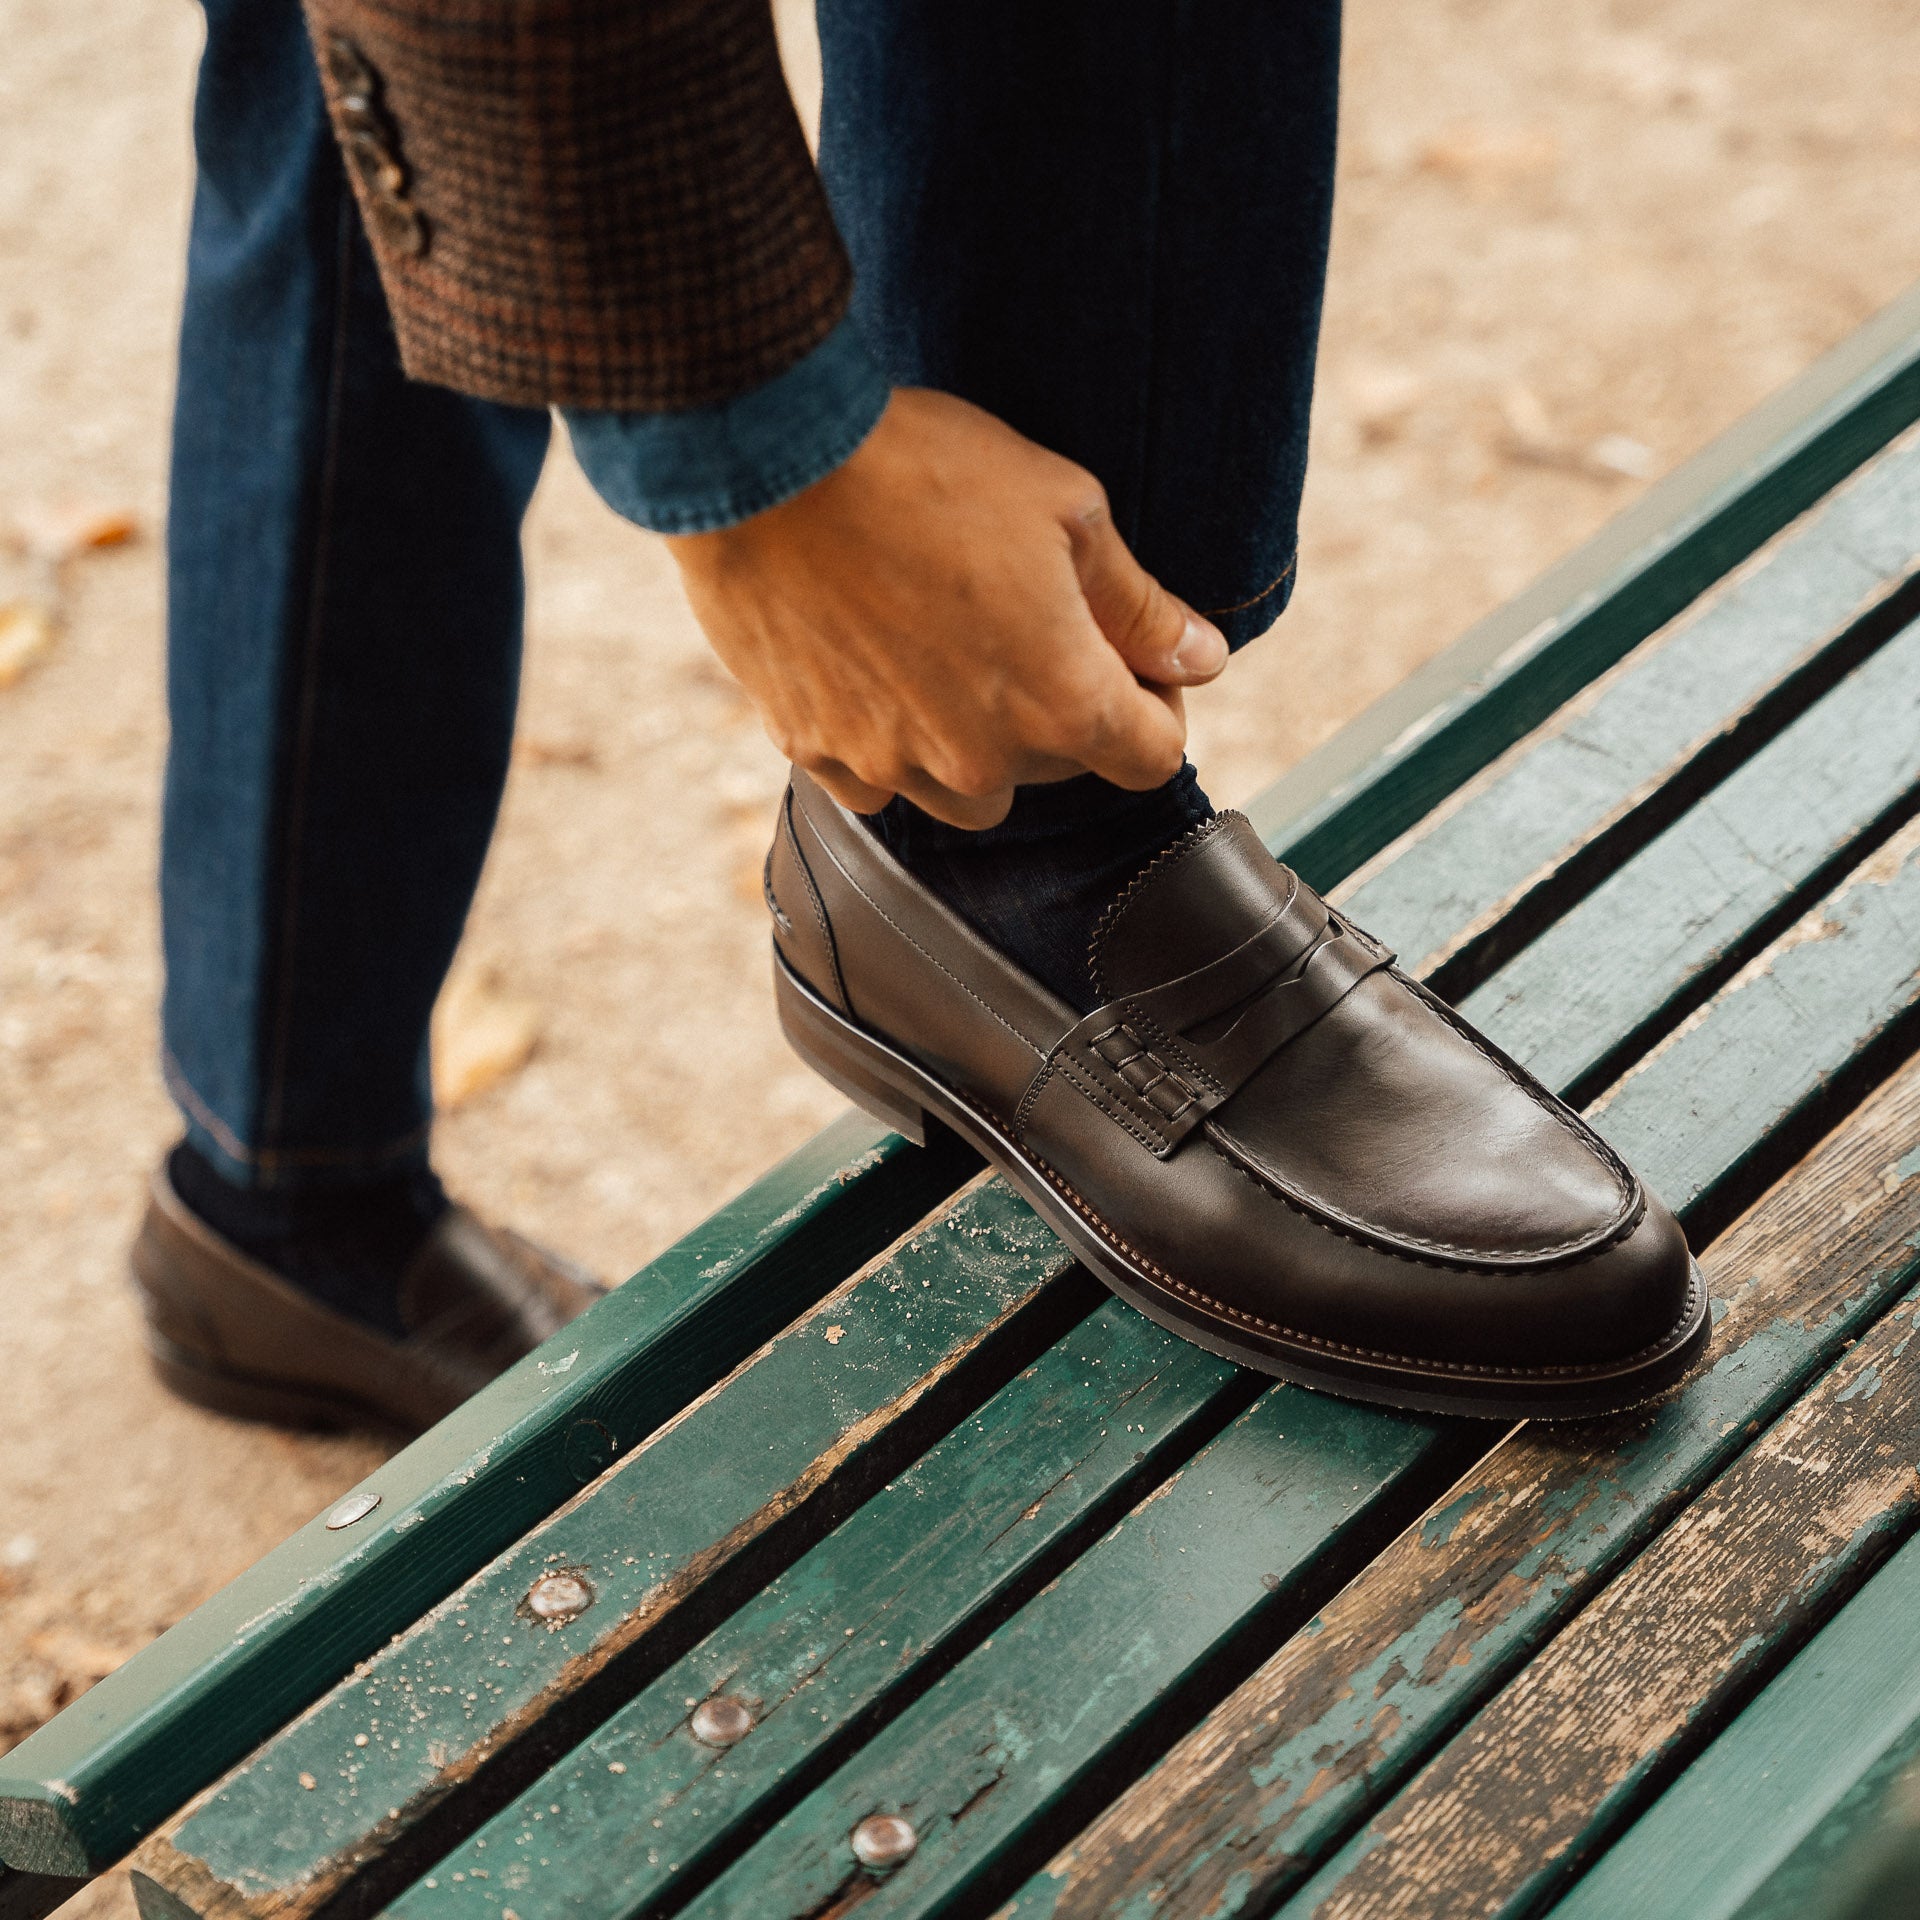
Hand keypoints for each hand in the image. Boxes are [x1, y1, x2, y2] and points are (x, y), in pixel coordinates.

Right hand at [663, 387, 1227, 826]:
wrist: (766, 461)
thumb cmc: (923, 470)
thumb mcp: (1065, 510)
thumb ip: (1139, 605)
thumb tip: (1200, 657)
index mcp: (1061, 704)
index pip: (1150, 756)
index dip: (1157, 704)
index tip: (1134, 660)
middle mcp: (979, 761)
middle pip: (1058, 770)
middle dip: (1061, 707)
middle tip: (1028, 619)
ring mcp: (891, 766)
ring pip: (966, 791)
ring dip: (976, 740)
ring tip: (948, 647)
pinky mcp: (815, 752)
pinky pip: (876, 778)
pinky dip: (888, 738)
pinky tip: (876, 663)